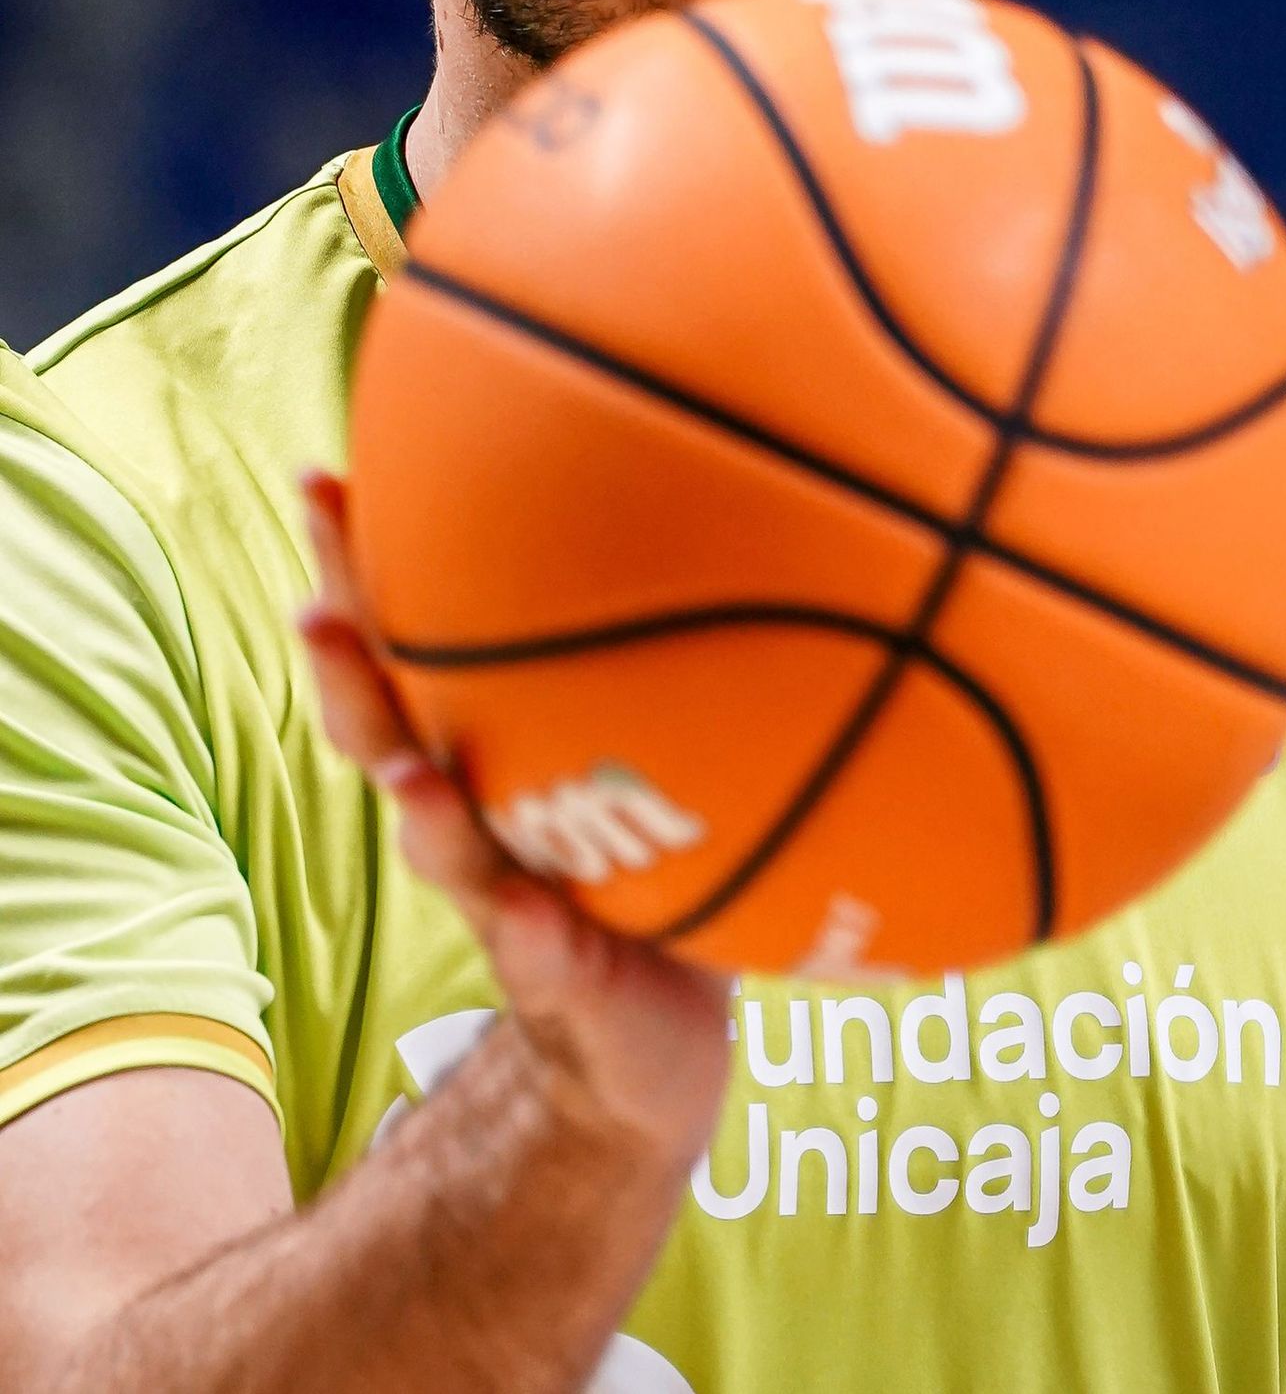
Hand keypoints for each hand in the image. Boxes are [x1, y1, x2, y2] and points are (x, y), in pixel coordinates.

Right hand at [298, 474, 731, 1170]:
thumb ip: (677, 651)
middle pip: (383, 730)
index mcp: (484, 748)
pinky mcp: (558, 982)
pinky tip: (533, 920)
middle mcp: (472, 815)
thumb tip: (734, 488)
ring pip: (439, 848)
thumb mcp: (662, 746)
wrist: (653, 1044)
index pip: (402, 642)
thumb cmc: (658, 862)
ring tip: (411, 780)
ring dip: (422, 812)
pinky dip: (530, 936)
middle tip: (314, 609)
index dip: (354, 568)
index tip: (321, 477)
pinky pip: (537, 957)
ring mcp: (503, 900)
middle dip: (345, 669)